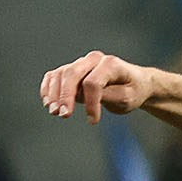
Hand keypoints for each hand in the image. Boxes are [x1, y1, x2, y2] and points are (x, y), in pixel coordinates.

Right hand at [39, 50, 156, 123]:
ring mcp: (81, 63)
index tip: (93, 121)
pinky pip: (54, 75)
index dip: (90, 103)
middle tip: (63, 115)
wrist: (134, 84)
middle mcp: (94, 60)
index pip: (93, 82)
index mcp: (111, 64)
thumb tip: (83, 96)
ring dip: (53, 93)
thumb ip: (107, 95)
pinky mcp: (72, 71)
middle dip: (65, 96)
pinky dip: (48, 88)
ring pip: (60, 74)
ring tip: (53, 111)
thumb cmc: (132, 91)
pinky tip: (47, 102)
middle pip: (72, 73)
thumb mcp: (127, 98)